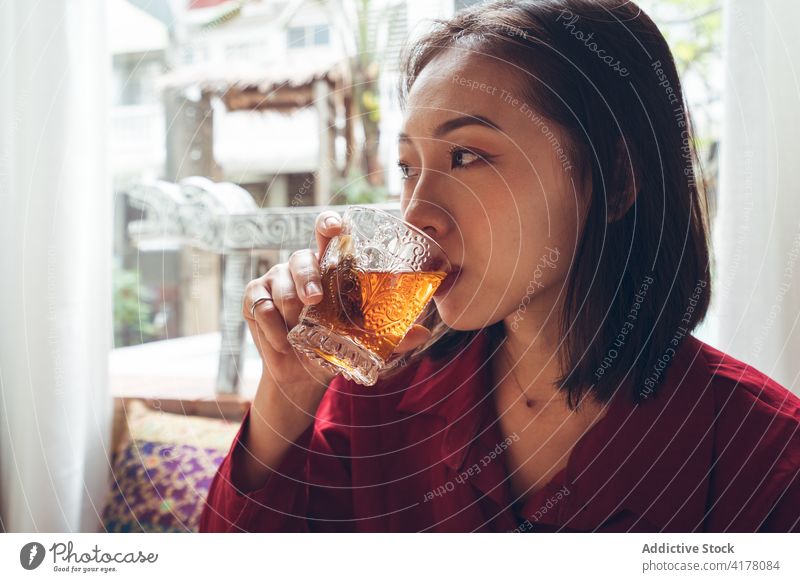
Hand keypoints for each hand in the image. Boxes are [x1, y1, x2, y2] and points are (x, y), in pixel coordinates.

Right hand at [243, 210, 432, 400]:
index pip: (327, 234)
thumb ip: (391, 339)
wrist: (301, 376)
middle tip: (313, 301)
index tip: (335, 227)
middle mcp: (301, 267)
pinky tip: (282, 343)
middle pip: (301, 258)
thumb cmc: (334, 348)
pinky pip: (260, 306)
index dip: (329, 224)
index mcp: (329, 269)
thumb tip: (422, 333)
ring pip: (279, 283)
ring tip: (297, 336)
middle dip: (306, 278)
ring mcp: (275, 279)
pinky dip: (272, 329)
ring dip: (289, 313)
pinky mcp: (254, 297)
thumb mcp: (364, 344)